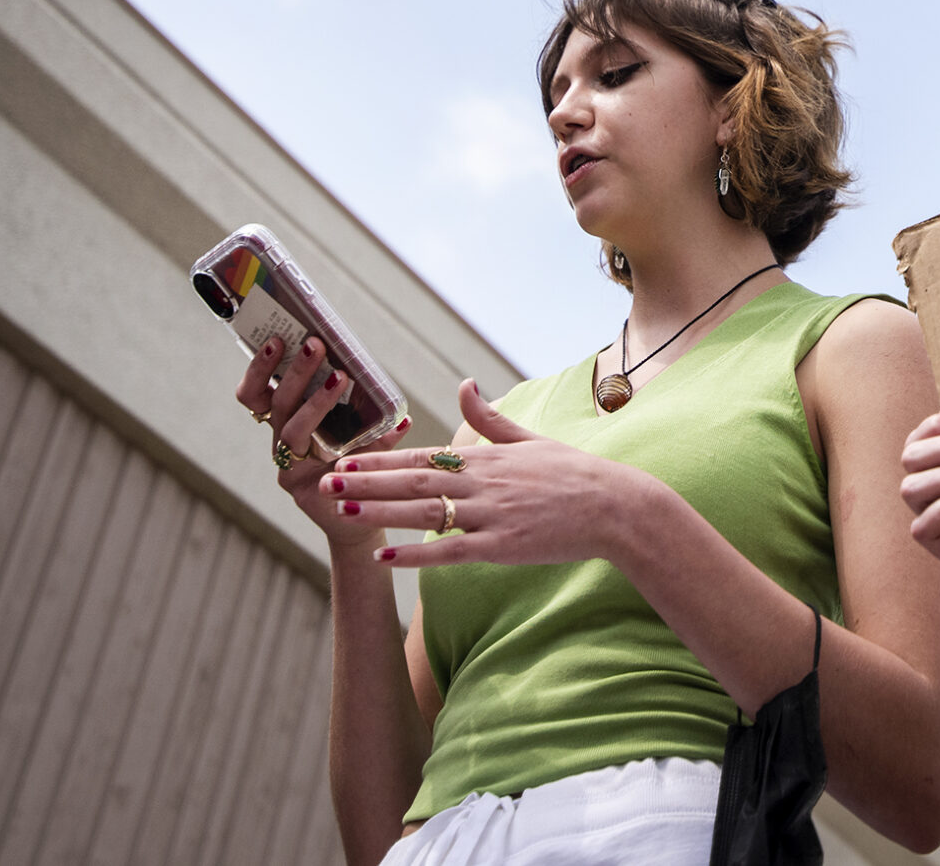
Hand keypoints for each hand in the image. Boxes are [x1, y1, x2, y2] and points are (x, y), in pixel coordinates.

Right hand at [233, 333, 409, 551]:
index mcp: (288, 419)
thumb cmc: (359, 464)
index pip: (258, 392)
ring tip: (341, 378)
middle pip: (276, 403)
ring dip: (315, 402)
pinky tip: (394, 427)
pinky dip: (362, 443)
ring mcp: (289, 465)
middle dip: (295, 373)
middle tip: (313, 345)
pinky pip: (324, 462)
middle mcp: (283, 440)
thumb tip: (402, 408)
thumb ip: (373, 413)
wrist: (361, 514)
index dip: (260, 368)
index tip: (276, 339)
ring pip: (291, 430)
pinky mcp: (301, 487)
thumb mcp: (364, 431)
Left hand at [322, 380, 646, 568]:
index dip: (381, 459)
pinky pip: (451, 553)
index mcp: (486, 459)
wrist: (615, 507)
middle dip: (366, 482)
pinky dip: (416, 555)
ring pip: (424, 514)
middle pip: (413, 482)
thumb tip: (464, 382)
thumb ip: (490, 417)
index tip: (345, 458)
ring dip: (380, 513)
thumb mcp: (529, 438)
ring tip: (340, 512)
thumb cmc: (573, 473)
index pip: (422, 457)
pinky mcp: (503, 547)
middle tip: (324, 480)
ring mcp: (492, 516)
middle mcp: (483, 484)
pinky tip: (386, 557)